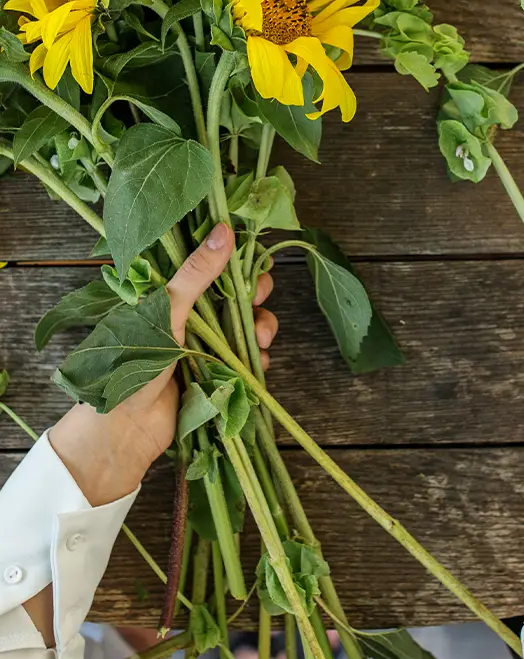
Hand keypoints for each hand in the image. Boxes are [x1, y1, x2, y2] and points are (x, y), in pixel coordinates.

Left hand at [49, 223, 278, 505]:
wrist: (127, 428)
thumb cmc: (136, 363)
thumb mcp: (167, 310)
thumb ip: (197, 273)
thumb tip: (224, 229)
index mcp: (173, 295)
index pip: (211, 267)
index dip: (235, 262)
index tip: (253, 260)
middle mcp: (191, 317)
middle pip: (235, 295)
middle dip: (254, 296)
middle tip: (260, 297)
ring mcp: (206, 346)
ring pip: (246, 326)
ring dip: (260, 327)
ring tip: (261, 339)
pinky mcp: (217, 374)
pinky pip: (247, 358)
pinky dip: (257, 359)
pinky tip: (257, 363)